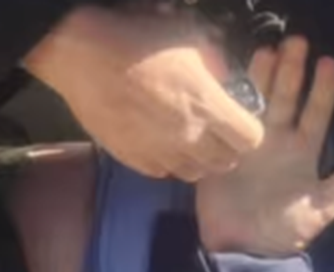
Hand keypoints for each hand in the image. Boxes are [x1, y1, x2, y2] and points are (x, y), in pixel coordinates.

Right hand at [25, 5, 263, 181]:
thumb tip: (226, 78)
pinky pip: (162, 172)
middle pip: (225, 162)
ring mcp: (159, 152)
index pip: (249, 139)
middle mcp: (187, 137)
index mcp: (207, 106)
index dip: (248, 129)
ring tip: (190, 138)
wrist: (83, 55)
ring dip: (198, 159)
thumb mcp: (191, 37)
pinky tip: (161, 141)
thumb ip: (216, 64)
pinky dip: (168, 162)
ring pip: (194, 173)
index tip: (239, 118)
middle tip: (217, 129)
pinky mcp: (133, 159)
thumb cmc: (137, 39)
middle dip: (227, 147)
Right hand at [196, 37, 333, 257]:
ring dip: (261, 78)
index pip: (315, 113)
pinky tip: (230, 81)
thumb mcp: (326, 206)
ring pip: (257, 103)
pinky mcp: (224, 152)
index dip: (322, 88)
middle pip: (286, 99)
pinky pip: (227, 121)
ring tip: (265, 51)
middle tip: (295, 43)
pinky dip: (229, 101)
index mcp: (303, 153)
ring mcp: (249, 145)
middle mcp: (277, 143)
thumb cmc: (286, 232)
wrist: (244, 252)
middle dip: (291, 71)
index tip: (328, 62)